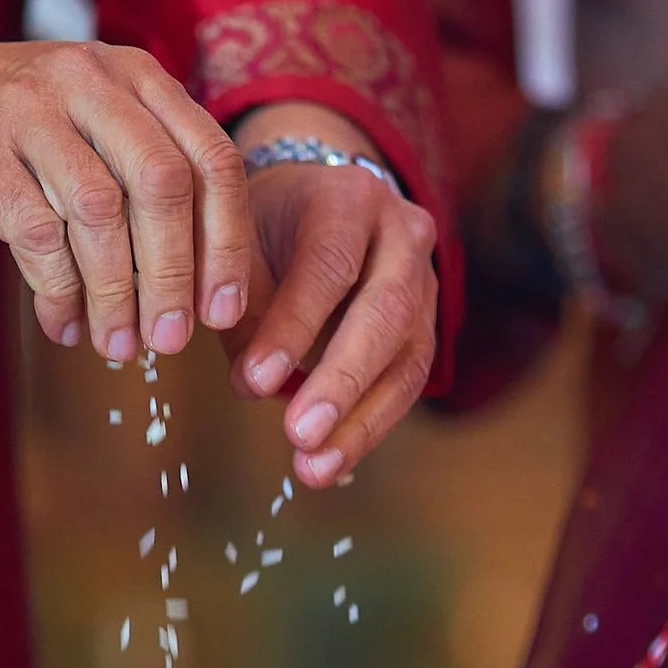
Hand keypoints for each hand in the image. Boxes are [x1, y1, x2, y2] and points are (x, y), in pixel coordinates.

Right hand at [0, 16, 252, 362]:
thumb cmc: (17, 124)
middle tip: (170, 340)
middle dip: (173, 275)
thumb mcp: (94, 126)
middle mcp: (89, 81)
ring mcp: (28, 109)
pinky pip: (33, 231)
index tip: (223, 309)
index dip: (226, 242)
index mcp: (136, 76)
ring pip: (98, 211)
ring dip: (115, 292)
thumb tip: (202, 290)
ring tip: (115, 344)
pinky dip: (56, 289)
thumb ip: (147, 181)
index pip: (210, 158)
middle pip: (162, 183)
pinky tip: (61, 323)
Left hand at [227, 103, 438, 488]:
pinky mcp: (427, 325)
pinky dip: (369, 425)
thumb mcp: (241, 246)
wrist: (319, 204)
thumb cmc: (268, 228)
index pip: (329, 261)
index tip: (254, 382)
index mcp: (348, 199)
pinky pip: (408, 381)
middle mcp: (402, 233)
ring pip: (408, 356)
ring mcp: (424, 281)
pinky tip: (332, 462)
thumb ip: (241, 306)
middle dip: (341, 380)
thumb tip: (251, 383)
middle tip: (299, 436)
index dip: (294, 324)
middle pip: (385, 311)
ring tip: (315, 468)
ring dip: (361, 421)